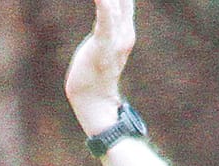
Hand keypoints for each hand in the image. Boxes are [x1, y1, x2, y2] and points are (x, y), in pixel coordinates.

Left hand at [65, 0, 134, 129]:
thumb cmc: (93, 74)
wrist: (93, 101)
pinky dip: (103, 0)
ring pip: (115, 2)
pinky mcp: (104, 44)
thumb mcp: (102, 44)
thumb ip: (106, 25)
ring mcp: (117, 39)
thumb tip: (105, 8)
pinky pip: (105, 16)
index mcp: (126, 30)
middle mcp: (126, 32)